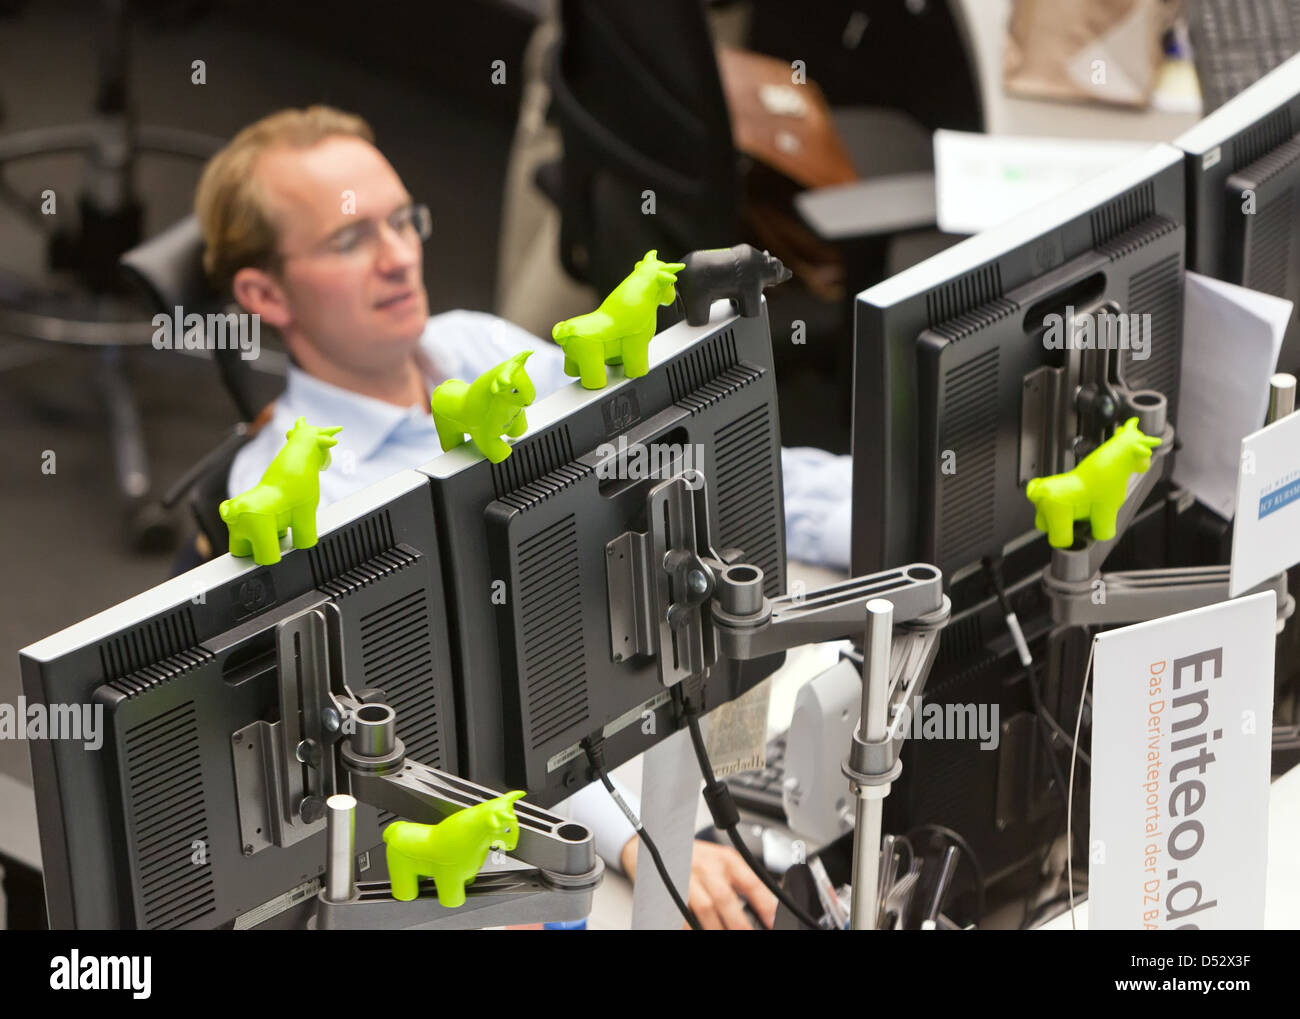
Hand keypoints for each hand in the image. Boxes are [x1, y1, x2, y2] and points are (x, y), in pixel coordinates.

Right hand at [621, 836, 778, 928]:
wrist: (660, 842)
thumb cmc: (696, 856)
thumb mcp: (722, 861)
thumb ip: (742, 880)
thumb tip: (767, 908)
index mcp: (726, 859)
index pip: (751, 881)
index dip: (765, 904)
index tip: (772, 921)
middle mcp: (707, 867)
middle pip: (725, 898)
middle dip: (738, 923)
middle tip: (747, 932)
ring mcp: (687, 878)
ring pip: (704, 908)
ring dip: (716, 927)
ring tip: (723, 934)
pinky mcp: (671, 889)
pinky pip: (682, 913)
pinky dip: (690, 925)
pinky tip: (696, 928)